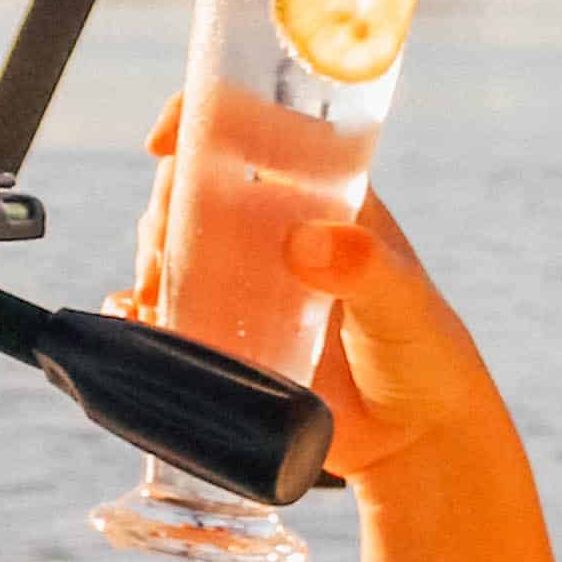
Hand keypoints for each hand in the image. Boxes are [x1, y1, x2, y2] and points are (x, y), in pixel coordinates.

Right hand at [118, 108, 511, 492]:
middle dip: (168, 205)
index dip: (202, 119)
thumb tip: (306, 241)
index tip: (163, 142)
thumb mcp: (405, 305)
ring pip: (176, 242)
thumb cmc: (425, 356)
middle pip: (199, 185)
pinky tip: (135, 320)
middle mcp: (278, 229)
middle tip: (167, 251)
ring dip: (152, 257)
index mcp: (322, 196)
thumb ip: (365, 270)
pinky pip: (164, 307)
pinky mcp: (227, 332)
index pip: (256, 130)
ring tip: (159, 293)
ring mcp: (247, 280)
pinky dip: (138, 309)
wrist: (413, 441)